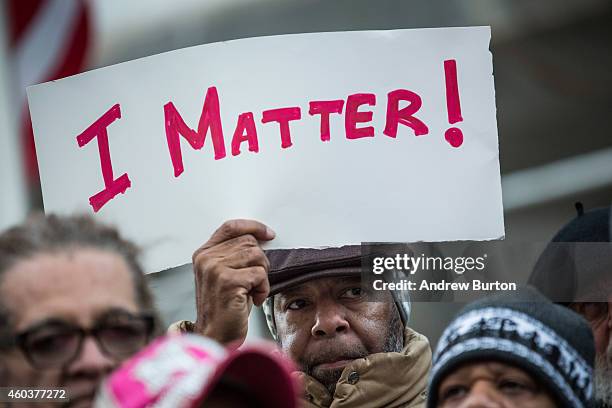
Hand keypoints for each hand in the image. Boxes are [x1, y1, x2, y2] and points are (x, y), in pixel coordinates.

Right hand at [192, 219, 274, 344]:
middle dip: (260, 262)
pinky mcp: (227, 281)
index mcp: (204, 254)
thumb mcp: (224, 275)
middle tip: (255, 282)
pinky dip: (263, 288)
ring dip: (262, 276)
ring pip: (257, 256)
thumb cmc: (224, 308)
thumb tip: (261, 239)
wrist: (215, 336)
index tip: (269, 234)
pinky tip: (253, 300)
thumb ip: (234, 255)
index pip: (230, 227)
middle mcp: (206, 258)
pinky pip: (259, 274)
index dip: (253, 227)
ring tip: (252, 291)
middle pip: (249, 242)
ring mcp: (215, 269)